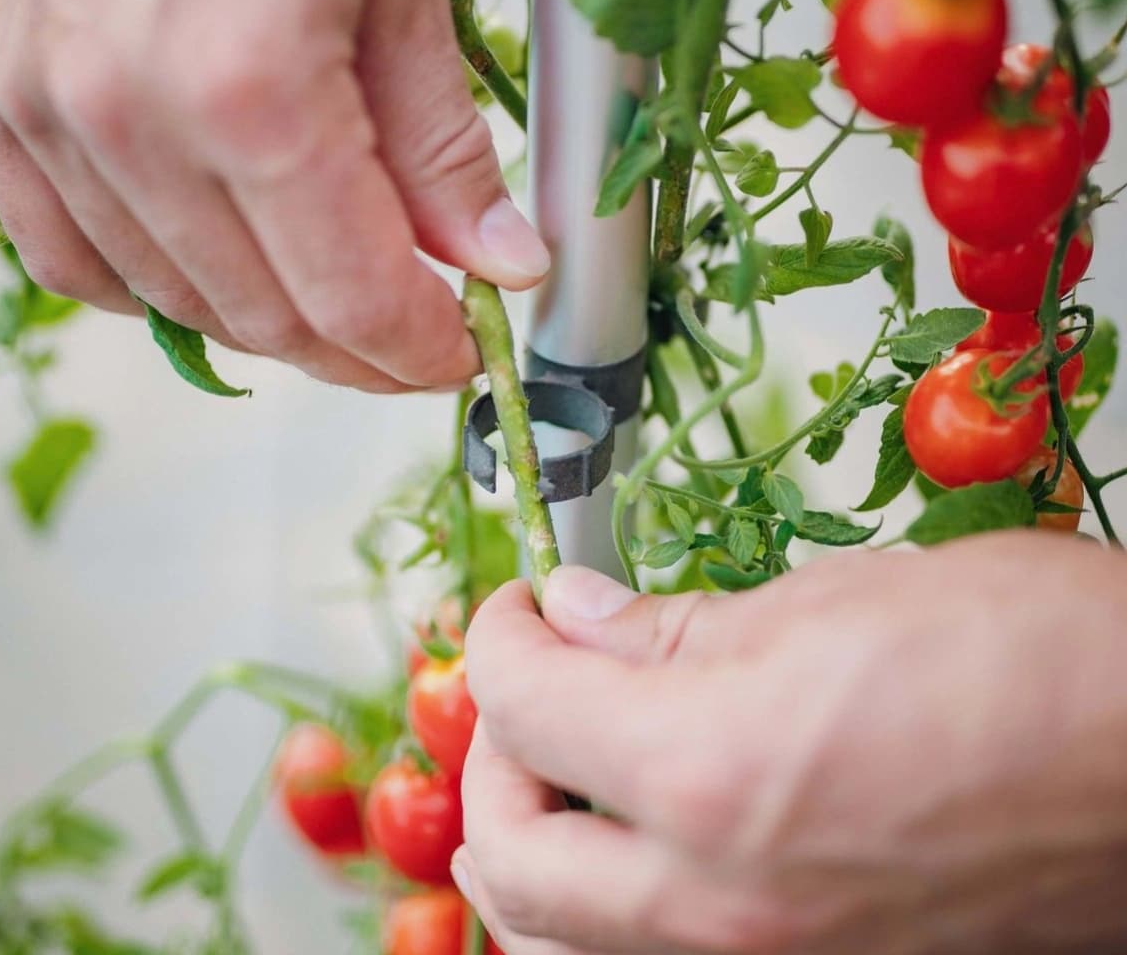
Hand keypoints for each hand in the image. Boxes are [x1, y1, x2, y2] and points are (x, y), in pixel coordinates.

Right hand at [0, 0, 547, 391]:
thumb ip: (444, 149)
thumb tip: (496, 259)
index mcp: (253, 91)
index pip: (353, 295)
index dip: (420, 349)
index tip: (458, 351)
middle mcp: (132, 121)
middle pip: (266, 317)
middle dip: (358, 351)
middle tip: (412, 331)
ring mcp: (49, 116)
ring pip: (176, 302)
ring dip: (269, 323)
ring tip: (330, 291)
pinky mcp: (0, 101)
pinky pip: (71, 257)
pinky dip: (156, 287)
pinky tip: (209, 265)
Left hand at [458, 538, 1126, 953]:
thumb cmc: (1029, 659)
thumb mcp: (827, 601)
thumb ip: (671, 627)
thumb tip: (579, 618)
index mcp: (709, 776)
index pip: (524, 705)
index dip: (499, 635)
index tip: (520, 603)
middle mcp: (718, 907)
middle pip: (509, 851)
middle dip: (492, 751)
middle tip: (530, 681)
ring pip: (557, 945)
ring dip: (528, 849)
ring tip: (556, 772)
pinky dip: (598, 910)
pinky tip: (632, 843)